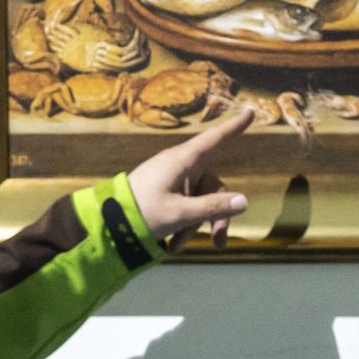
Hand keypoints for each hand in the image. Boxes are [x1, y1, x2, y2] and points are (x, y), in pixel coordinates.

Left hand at [127, 106, 253, 251]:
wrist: (108, 222)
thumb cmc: (142, 212)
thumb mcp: (181, 214)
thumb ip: (213, 208)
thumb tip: (244, 202)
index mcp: (183, 160)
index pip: (214, 139)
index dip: (234, 126)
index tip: (250, 111)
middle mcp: (180, 165)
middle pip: (213, 187)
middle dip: (215, 217)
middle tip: (218, 244)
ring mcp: (173, 178)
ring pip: (200, 201)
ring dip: (194, 226)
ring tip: (176, 246)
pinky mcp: (165, 191)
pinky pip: (185, 205)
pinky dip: (182, 224)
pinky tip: (172, 243)